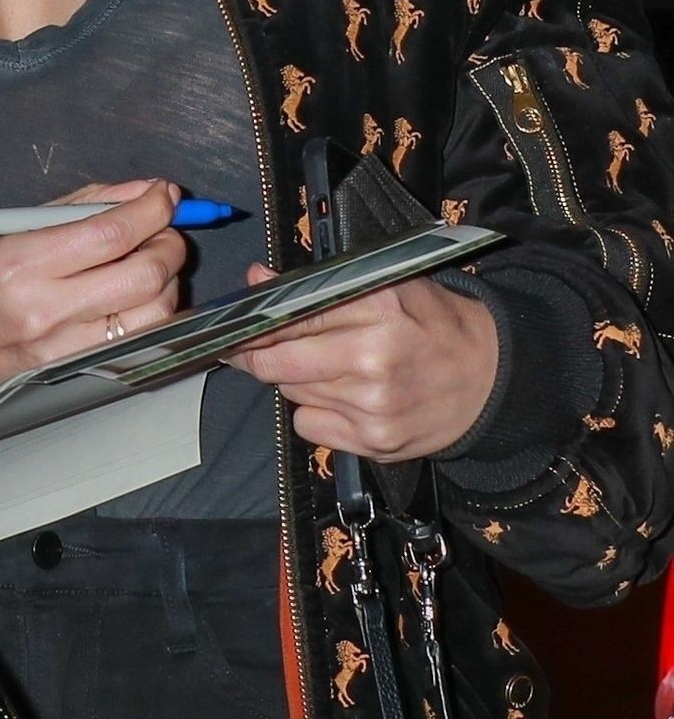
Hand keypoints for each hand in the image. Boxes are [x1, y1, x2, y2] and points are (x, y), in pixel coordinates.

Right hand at [0, 179, 184, 444]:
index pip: (109, 232)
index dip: (151, 209)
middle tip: (166, 231)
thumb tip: (140, 190)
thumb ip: (79, 206)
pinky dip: (154, 315)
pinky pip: (141, 343)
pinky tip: (139, 300)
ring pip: (153, 314)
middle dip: (170, 244)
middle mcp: (43, 308)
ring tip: (151, 265)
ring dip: (168, 282)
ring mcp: (64, 350)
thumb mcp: (10, 232)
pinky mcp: (78, 376)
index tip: (165, 195)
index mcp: (21, 261)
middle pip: (142, 274)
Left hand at [227, 263, 498, 461]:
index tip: (233, 326)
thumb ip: (316, 283)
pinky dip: (313, 413)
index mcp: (377, 307)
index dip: (255, 323)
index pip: (292, 316)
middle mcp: (372, 358)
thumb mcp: (384, 285)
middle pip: (280, 363)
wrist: (489, 379)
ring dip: (294, 381)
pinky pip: (308, 427)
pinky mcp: (375, 443)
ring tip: (325, 367)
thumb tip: (256, 278)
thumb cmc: (432, 323)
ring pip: (292, 393)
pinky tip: (340, 399)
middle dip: (258, 355)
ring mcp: (373, 406)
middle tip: (252, 348)